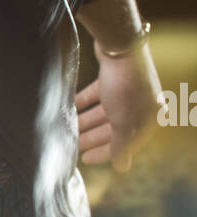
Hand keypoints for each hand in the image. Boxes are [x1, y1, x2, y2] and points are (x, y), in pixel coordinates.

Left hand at [75, 39, 163, 172]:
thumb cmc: (126, 91)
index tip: (84, 158)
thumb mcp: (124, 125)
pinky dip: (83, 102)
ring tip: (66, 128)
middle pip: (113, 127)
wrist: (121, 49)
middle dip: (92, 137)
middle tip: (71, 144)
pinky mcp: (113, 76)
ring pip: (103, 111)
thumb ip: (121, 147)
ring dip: (85, 121)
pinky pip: (96, 94)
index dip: (105, 152)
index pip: (126, 143)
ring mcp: (127, 89)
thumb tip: (122, 167)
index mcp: (150, 118)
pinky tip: (69, 108)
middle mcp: (141, 104)